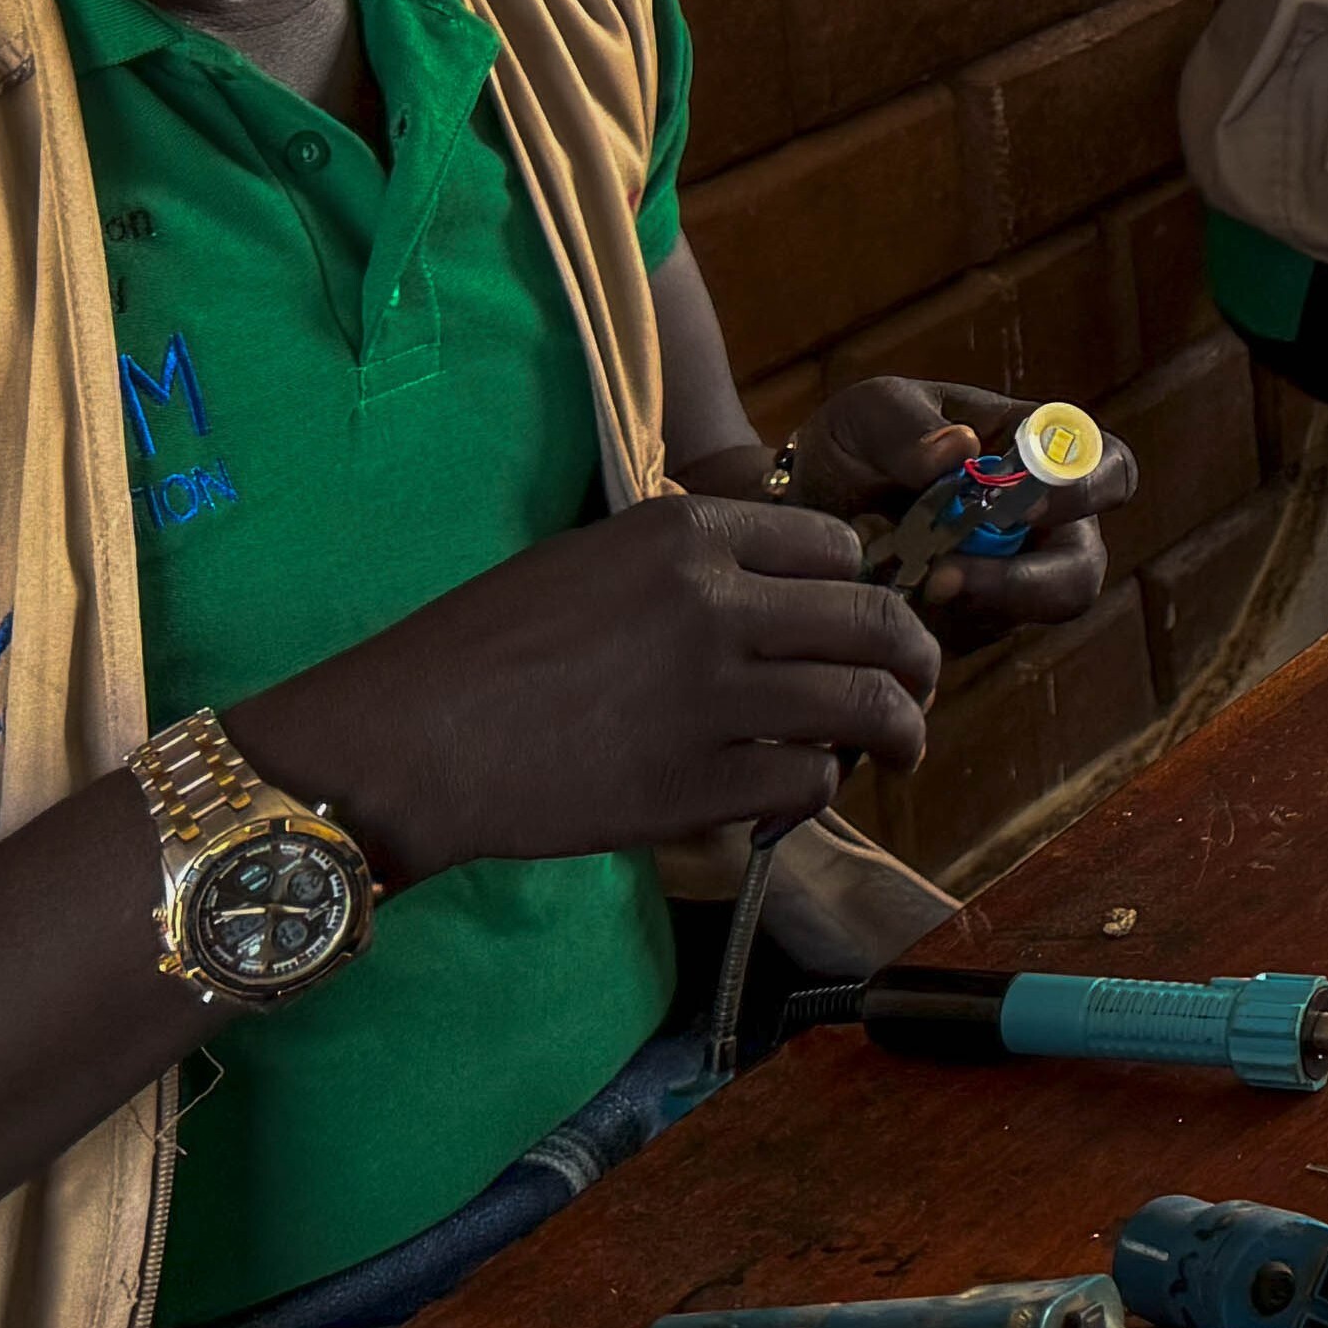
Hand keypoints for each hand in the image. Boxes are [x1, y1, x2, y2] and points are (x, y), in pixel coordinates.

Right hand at [233, 494, 940, 878]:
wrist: (407, 738)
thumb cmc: (482, 651)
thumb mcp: (590, 563)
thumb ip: (688, 566)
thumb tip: (778, 594)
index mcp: (685, 532)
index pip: (836, 545)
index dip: (862, 587)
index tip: (861, 621)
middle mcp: (714, 601)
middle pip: (875, 620)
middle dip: (915, 659)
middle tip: (920, 687)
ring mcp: (713, 693)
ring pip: (868, 704)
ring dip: (900, 731)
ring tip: (901, 749)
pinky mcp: (700, 781)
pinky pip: (809, 781)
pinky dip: (819, 790)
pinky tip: (798, 795)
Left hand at [791, 375, 1136, 621]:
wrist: (801, 503)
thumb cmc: (856, 443)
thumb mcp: (869, 413)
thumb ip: (908, 425)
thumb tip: (958, 449)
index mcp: (1036, 452)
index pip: (1106, 466)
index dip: (1083, 490)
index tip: (1023, 506)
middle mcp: (1041, 524)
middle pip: (1082, 567)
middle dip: (1029, 581)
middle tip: (952, 576)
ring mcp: (1009, 578)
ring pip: (1032, 614)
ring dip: (977, 606)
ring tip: (917, 588)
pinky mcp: (971, 624)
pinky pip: (973, 638)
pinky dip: (930, 621)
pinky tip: (884, 593)